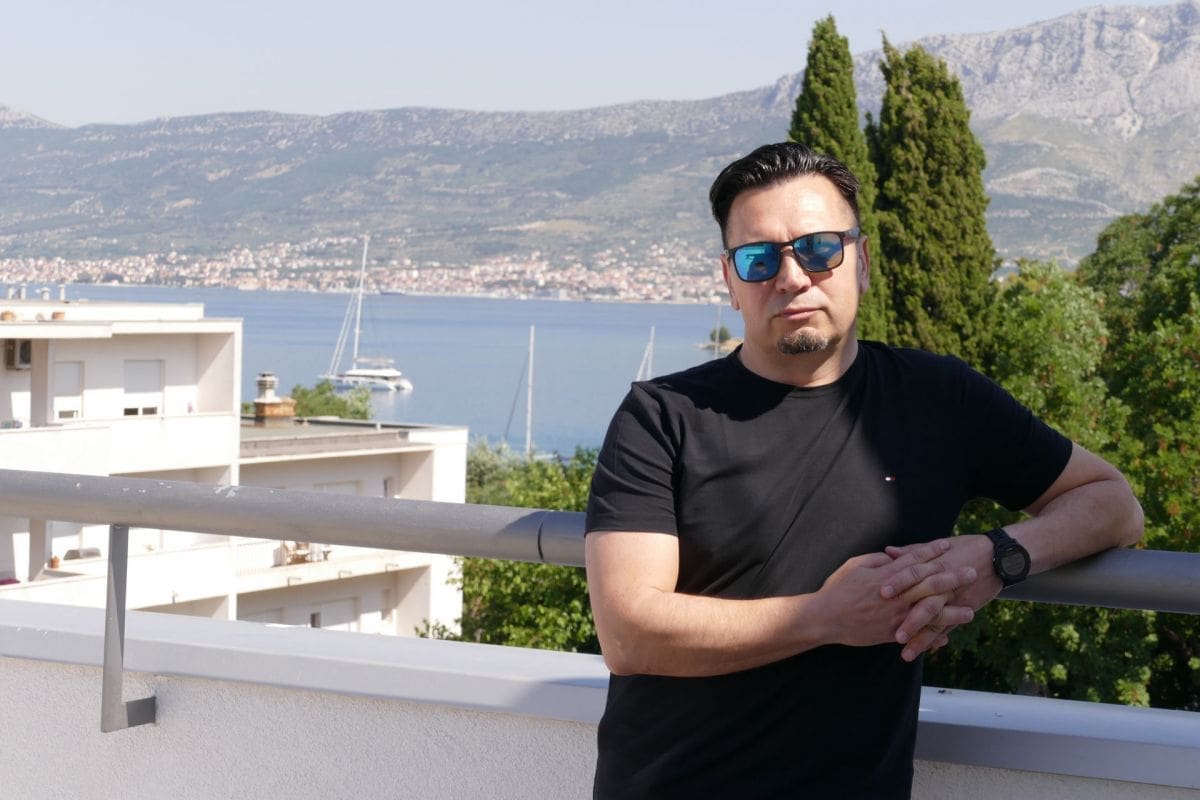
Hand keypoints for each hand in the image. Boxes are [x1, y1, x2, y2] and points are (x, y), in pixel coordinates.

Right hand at [815, 539, 976, 649]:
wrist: (825, 618)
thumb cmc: (838, 588)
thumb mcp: (856, 565)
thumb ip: (879, 561)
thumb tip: (895, 556)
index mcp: (887, 576)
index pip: (915, 560)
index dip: (931, 552)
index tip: (947, 545)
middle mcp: (896, 596)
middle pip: (930, 584)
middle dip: (953, 577)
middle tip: (972, 572)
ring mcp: (896, 616)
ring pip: (930, 613)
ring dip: (952, 612)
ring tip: (971, 611)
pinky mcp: (892, 633)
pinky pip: (917, 635)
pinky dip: (932, 636)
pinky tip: (948, 636)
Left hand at [886, 535, 999, 660]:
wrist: (1000, 558)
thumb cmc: (965, 548)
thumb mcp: (939, 546)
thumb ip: (912, 552)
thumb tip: (887, 552)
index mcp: (936, 564)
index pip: (914, 573)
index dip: (898, 582)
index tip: (881, 593)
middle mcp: (946, 584)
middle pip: (927, 602)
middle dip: (910, 619)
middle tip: (894, 634)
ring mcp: (957, 599)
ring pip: (938, 620)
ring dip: (922, 637)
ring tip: (905, 653)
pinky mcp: (966, 608)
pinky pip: (950, 626)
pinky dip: (937, 638)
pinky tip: (925, 651)